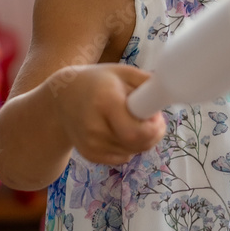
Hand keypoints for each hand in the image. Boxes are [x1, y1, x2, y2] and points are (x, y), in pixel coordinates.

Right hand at [52, 63, 166, 164]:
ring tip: (131, 120)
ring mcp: (90, 144)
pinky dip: (127, 147)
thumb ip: (146, 81)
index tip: (156, 117)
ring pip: (131, 152)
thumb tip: (168, 91)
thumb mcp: (121, 72)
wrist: (61, 97)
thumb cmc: (97, 81)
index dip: (154, 129)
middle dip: (152, 135)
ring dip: (140, 140)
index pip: (136, 132)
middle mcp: (95, 127)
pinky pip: (121, 158)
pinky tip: (119, 130)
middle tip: (151, 120)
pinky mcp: (89, 154)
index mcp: (106, 103)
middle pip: (136, 145)